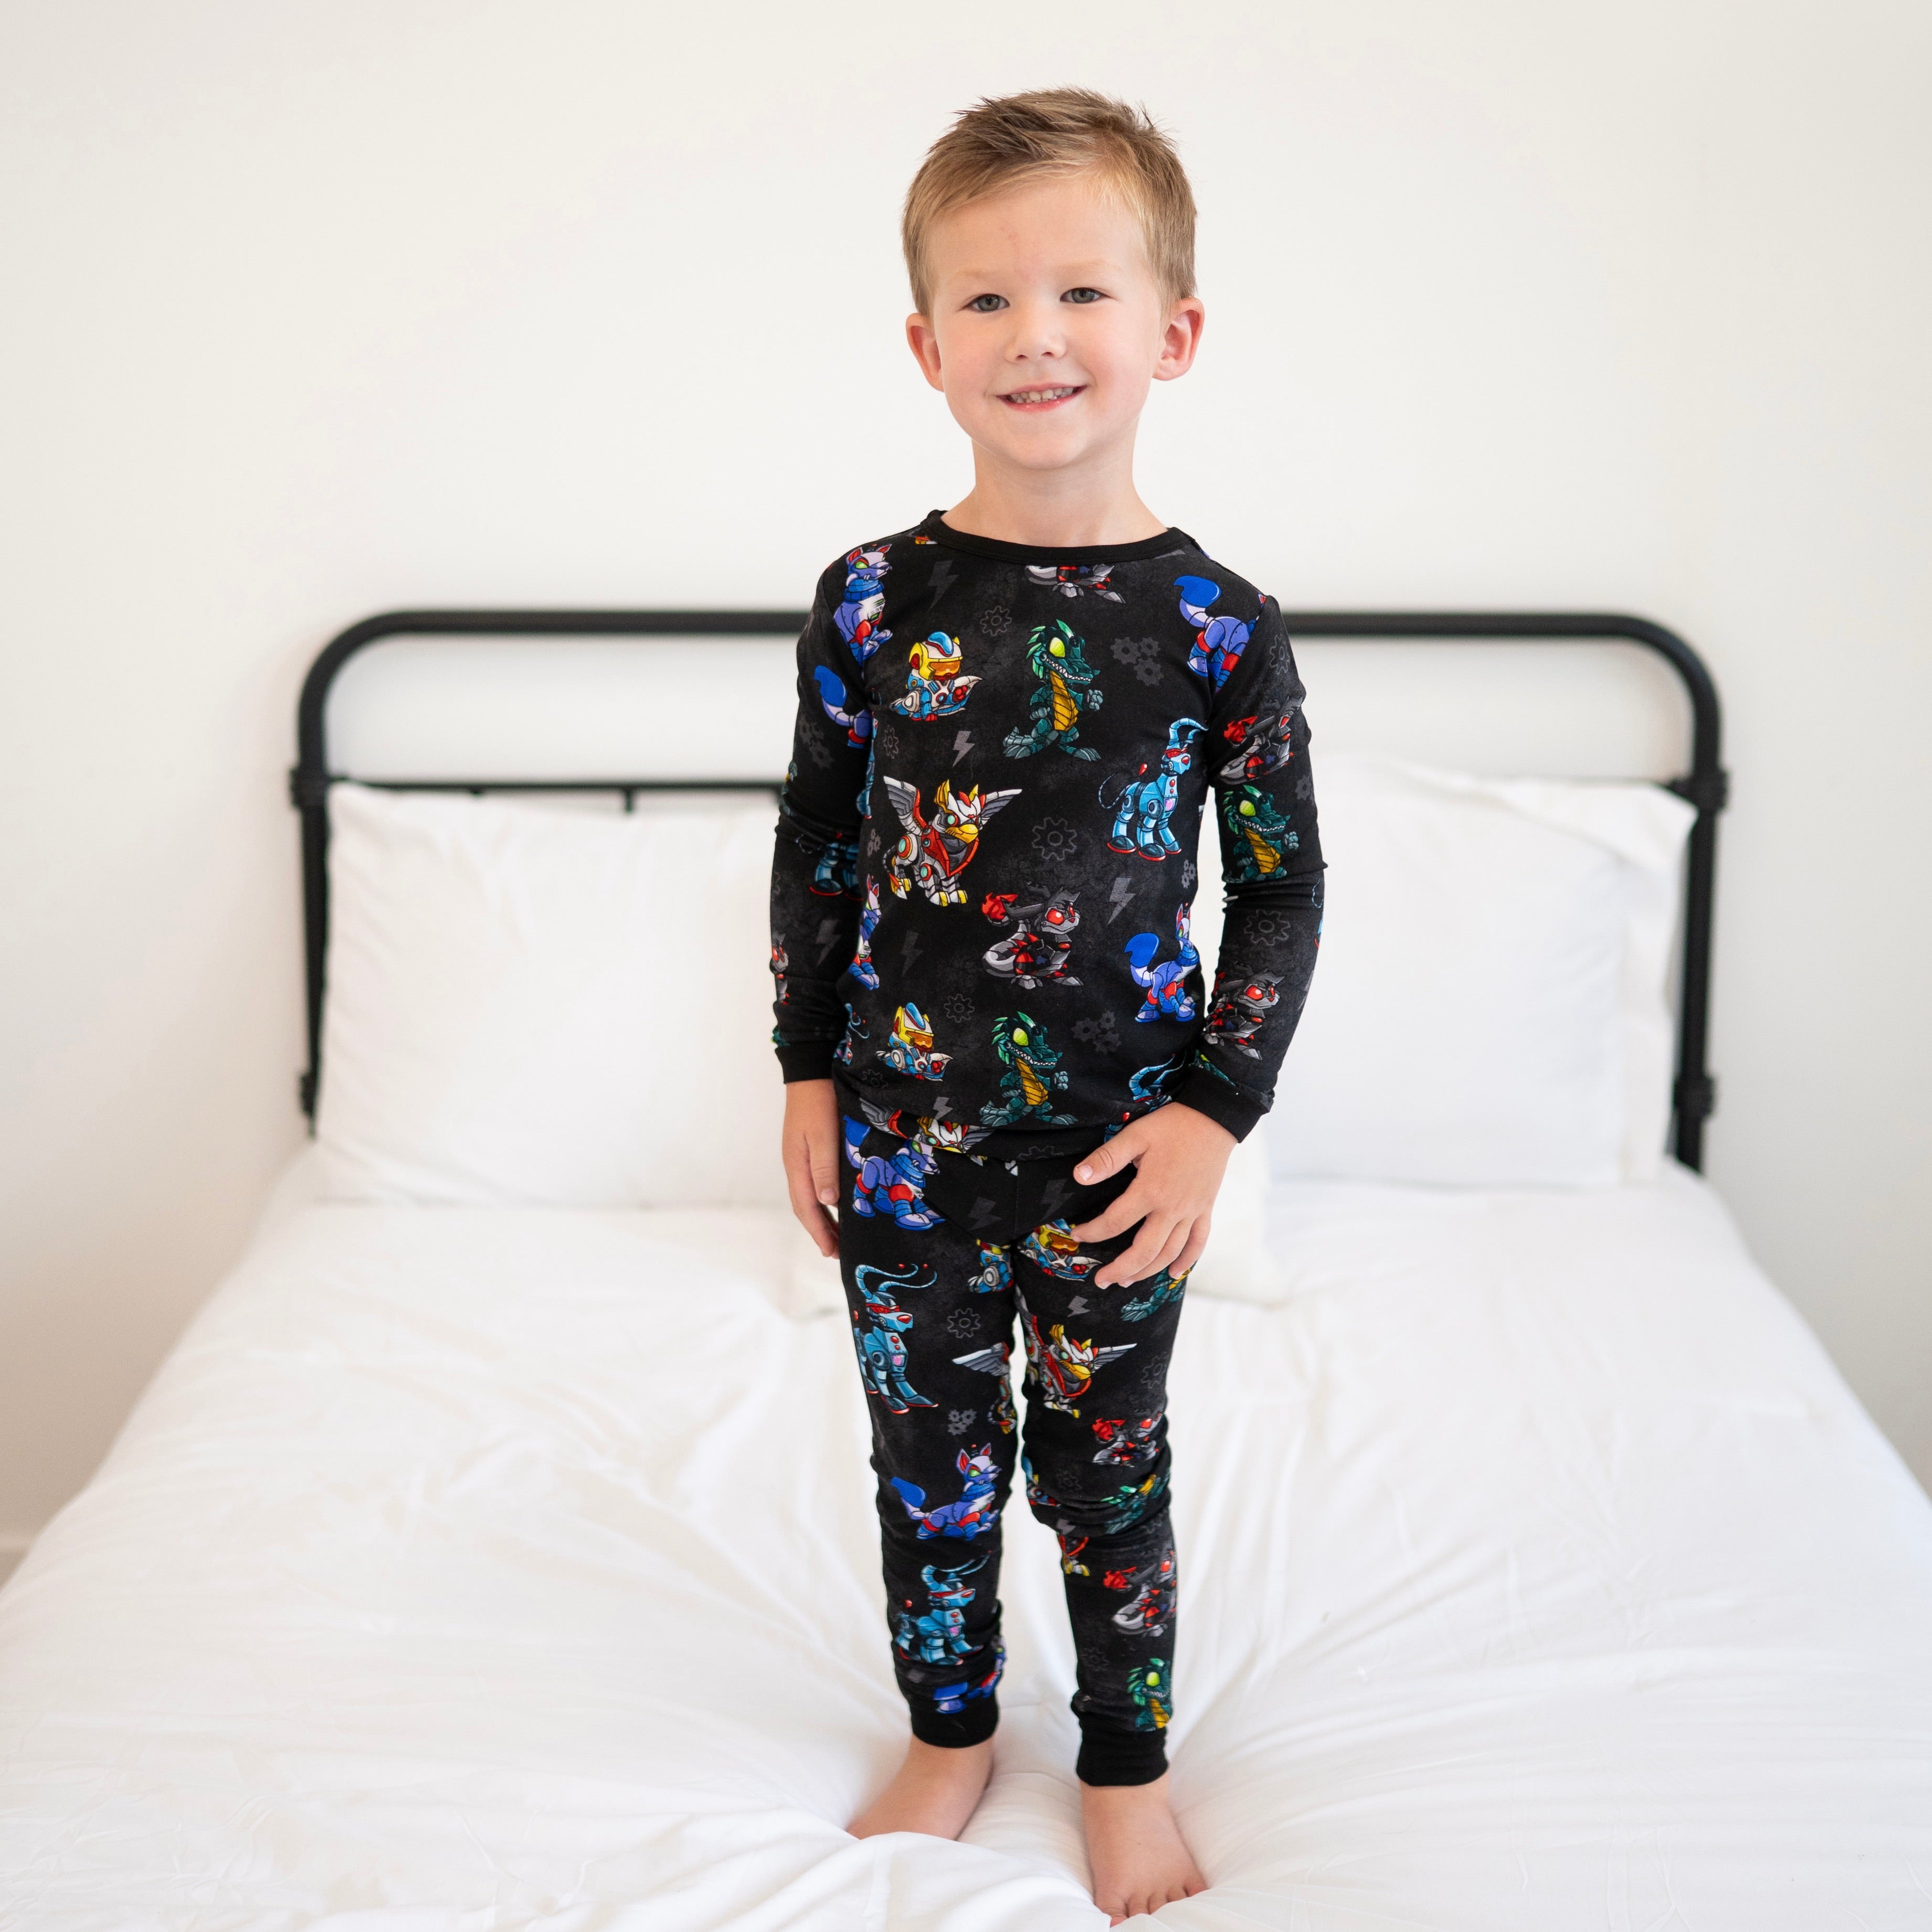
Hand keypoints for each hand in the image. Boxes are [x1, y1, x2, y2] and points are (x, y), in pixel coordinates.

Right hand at [781, 1078, 842, 1258]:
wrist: (810, 1072)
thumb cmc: (819, 1102)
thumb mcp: (823, 1135)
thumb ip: (824, 1167)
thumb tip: (826, 1201)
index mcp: (796, 1165)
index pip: (806, 1208)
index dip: (819, 1232)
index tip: (831, 1252)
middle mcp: (795, 1165)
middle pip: (805, 1207)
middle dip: (819, 1231)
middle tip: (837, 1252)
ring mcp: (799, 1157)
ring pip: (808, 1197)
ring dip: (821, 1218)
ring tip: (836, 1235)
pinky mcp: (807, 1149)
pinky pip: (813, 1183)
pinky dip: (823, 1200)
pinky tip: (835, 1202)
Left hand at [1070, 1103, 1235, 1288]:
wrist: (1214, 1118)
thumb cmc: (1172, 1125)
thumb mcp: (1135, 1135)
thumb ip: (1106, 1158)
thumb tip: (1078, 1177)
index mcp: (1150, 1191)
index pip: (1114, 1222)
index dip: (1092, 1232)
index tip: (1077, 1235)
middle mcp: (1172, 1209)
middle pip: (1143, 1251)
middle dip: (1119, 1269)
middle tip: (1100, 1280)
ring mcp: (1192, 1212)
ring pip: (1169, 1253)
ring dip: (1147, 1271)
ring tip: (1127, 1281)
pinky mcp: (1206, 1209)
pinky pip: (1198, 1243)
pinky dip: (1186, 1261)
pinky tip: (1173, 1273)